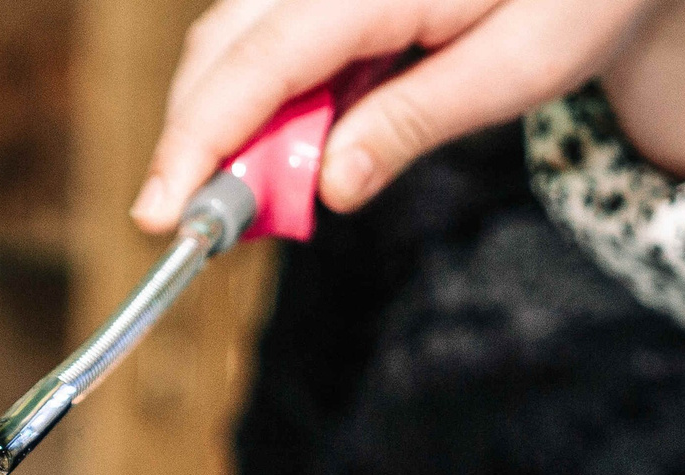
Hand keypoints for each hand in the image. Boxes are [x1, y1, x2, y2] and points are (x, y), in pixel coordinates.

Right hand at [131, 0, 684, 227]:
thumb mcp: (520, 68)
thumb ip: (417, 121)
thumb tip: (329, 186)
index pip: (262, 63)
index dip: (201, 140)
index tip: (164, 213)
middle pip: (224, 45)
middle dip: (197, 140)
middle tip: (195, 228)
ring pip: (234, 40)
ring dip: (225, 123)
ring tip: (246, 200)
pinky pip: (268, 37)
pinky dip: (258, 99)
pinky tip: (284, 153)